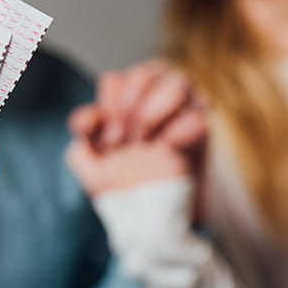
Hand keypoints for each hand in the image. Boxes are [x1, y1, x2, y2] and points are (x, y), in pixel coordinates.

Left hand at [67, 60, 207, 196]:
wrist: (154, 213)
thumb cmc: (122, 180)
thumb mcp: (90, 160)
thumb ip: (83, 133)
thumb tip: (89, 119)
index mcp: (128, 95)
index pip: (114, 81)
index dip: (106, 110)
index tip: (106, 143)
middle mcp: (158, 91)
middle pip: (143, 74)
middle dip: (128, 109)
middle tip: (123, 143)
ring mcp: (186, 107)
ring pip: (178, 83)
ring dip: (152, 113)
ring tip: (143, 143)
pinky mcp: (204, 131)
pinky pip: (197, 118)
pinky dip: (175, 134)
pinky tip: (164, 150)